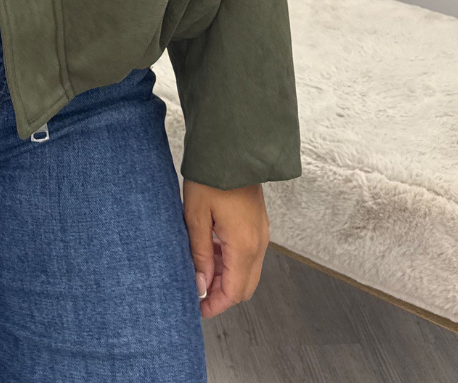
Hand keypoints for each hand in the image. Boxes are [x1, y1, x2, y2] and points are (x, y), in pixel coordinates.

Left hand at [181, 177, 268, 318]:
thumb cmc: (211, 177)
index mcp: (244, 245)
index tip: (197, 308)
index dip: (215, 304)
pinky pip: (248, 253)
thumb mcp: (196, 216)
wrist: (232, 148)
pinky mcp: (258, 223)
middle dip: (221, 293)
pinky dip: (232, 260)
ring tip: (199, 267)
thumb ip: (200, 254)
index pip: (234, 292)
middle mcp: (258, 243)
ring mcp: (261, 233)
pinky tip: (211, 249)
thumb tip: (201, 285)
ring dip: (226, 276)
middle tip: (196, 289)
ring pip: (247, 270)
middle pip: (244, 286)